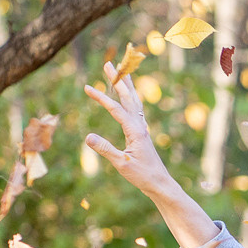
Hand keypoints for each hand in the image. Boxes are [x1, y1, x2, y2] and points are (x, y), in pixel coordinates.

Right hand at [84, 62, 175, 197]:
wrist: (160, 184)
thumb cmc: (143, 176)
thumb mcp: (122, 164)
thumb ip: (106, 150)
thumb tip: (88, 137)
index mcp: (135, 131)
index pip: (115, 109)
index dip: (101, 97)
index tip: (86, 87)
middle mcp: (140, 126)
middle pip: (128, 97)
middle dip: (118, 80)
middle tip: (108, 64)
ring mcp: (142, 129)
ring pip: (134, 101)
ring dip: (126, 86)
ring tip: (120, 72)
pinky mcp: (142, 133)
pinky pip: (136, 110)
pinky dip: (131, 98)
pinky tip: (128, 96)